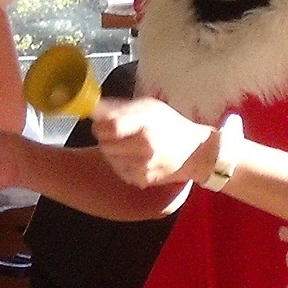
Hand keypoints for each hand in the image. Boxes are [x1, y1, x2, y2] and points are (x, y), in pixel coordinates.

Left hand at [92, 94, 215, 188]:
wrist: (194, 153)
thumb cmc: (170, 125)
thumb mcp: (149, 107)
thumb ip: (120, 108)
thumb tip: (94, 107)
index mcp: (145, 126)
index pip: (109, 127)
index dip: (101, 126)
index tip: (102, 124)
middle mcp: (143, 148)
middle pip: (104, 144)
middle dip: (106, 138)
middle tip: (120, 134)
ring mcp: (142, 167)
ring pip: (109, 159)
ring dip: (114, 152)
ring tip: (131, 145)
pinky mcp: (141, 180)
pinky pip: (119, 171)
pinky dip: (122, 164)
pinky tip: (137, 158)